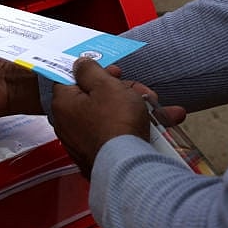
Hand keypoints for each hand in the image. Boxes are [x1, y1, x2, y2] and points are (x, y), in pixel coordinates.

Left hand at [51, 58, 180, 177]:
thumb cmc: (115, 121)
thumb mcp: (106, 85)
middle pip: (96, 97)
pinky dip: (136, 127)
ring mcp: (82, 140)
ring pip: (112, 115)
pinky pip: (116, 133)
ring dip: (139, 108)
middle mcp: (68, 123)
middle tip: (143, 92)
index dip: (94, 73)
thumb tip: (78, 63)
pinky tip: (163, 122)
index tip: (114, 71)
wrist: (125, 164)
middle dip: (125, 91)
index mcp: (64, 104)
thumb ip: (91, 71)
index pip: (71, 80)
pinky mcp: (97, 153)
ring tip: (162, 108)